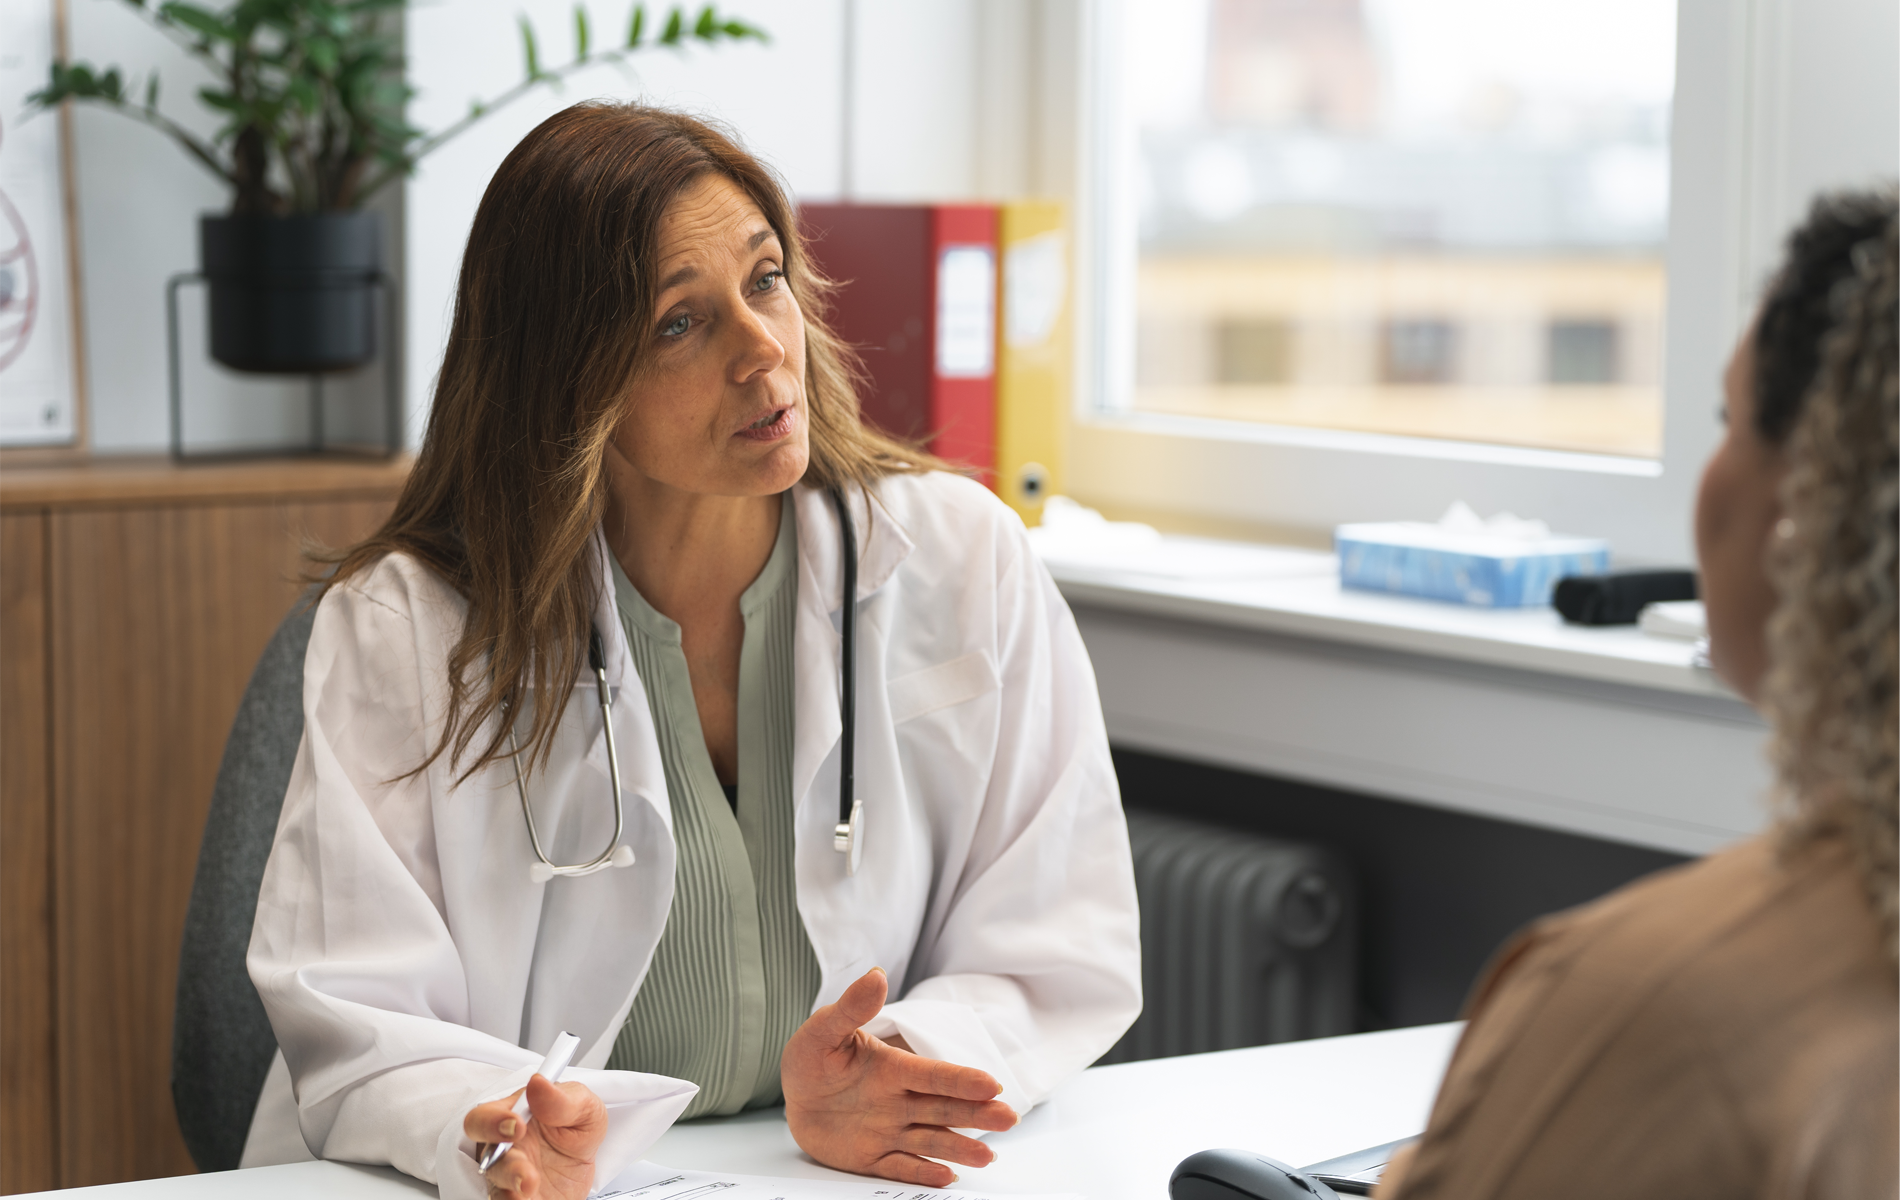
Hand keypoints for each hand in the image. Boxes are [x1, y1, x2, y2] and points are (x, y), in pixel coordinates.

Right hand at [465, 1075, 607, 1199]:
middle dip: (499, 1159)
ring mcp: (508, 1177)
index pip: (485, 1116)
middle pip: (485, 1154)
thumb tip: (539, 1084)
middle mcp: (504, 1148)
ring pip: (496, 1183)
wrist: (583, 1167)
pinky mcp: (516, 1197)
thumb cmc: (575, 1129)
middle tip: (524, 1164)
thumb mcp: (584, 1108)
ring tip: (530, 1184)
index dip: (494, 1121)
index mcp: (512, 1117)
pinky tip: (528, 1198)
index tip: (518, 1124)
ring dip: (511, 1184)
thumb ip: (563, 1099)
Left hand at [782, 967, 1017, 1185]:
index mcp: (892, 1069)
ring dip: (958, 1148)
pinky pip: (899, 1167)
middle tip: (1009, 1118)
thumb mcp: (824, 1029)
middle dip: (976, 1113)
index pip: (932, 1075)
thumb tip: (876, 975)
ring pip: (929, 1141)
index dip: (961, 1079)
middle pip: (943, 1108)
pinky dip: (922, 1172)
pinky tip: (947, 1175)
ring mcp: (887, 1131)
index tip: (991, 1084)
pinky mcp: (871, 1158)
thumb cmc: (813, 1058)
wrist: (794, 1094)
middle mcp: (898, 1101)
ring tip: (987, 1157)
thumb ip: (851, 1008)